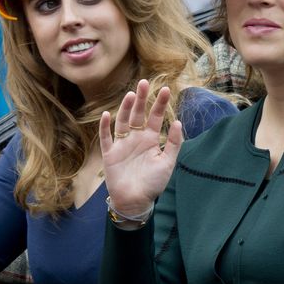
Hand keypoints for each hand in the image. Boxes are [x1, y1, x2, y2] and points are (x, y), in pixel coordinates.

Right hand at [99, 80, 182, 214]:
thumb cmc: (153, 184)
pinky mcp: (110, 154)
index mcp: (150, 139)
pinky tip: (107, 115)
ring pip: (123, 122)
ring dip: (126, 109)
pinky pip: (106, 138)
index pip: (155, 117)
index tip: (166, 89)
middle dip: (141, 99)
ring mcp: (122, 144)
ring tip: (130, 95)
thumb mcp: (167, 163)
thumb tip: (177, 122)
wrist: (136, 201)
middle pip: (137, 114)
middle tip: (144, 82)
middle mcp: (135, 138)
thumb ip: (173, 143)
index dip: (160, 104)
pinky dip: (106, 127)